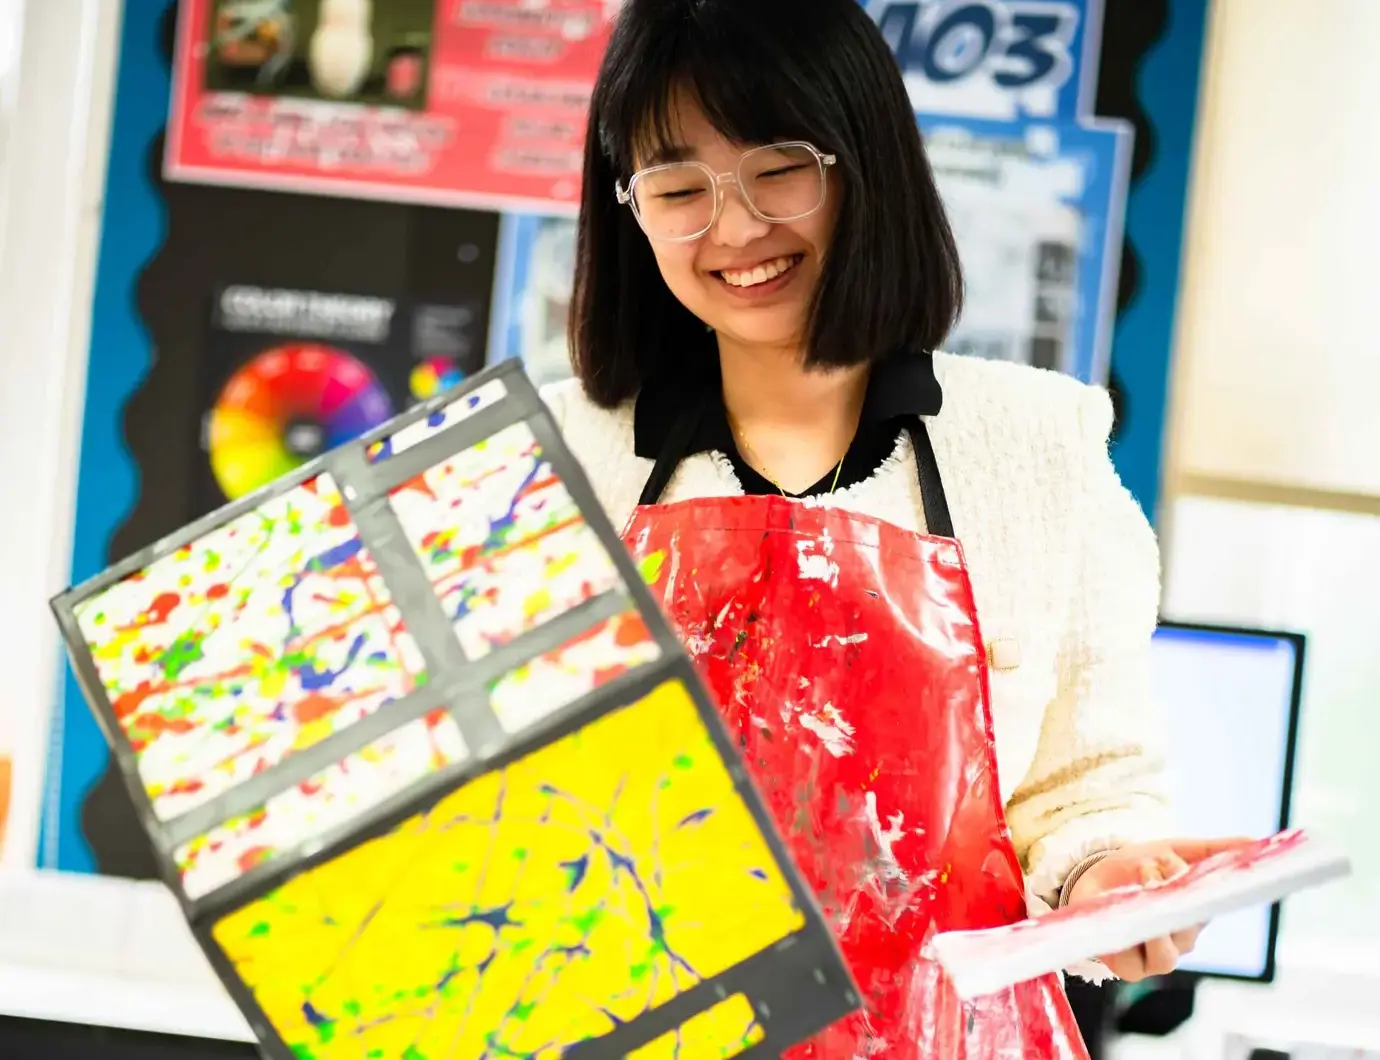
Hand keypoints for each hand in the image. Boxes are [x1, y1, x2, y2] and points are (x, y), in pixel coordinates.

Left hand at [1065, 837, 1254, 980]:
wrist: (1090, 879)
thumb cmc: (1136, 868)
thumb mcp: (1172, 850)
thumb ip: (1211, 850)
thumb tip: (1252, 841)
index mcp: (1196, 917)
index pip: (1210, 910)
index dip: (1211, 894)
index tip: (1204, 874)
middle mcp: (1180, 941)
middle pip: (1188, 932)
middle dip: (1174, 899)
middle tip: (1160, 865)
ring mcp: (1155, 957)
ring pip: (1166, 954)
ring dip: (1152, 920)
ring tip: (1140, 883)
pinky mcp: (1128, 968)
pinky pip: (1134, 963)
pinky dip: (1128, 938)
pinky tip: (1121, 913)